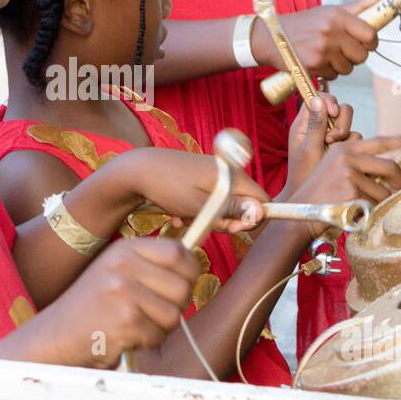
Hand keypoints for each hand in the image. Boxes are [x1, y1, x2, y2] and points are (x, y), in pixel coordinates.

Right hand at [41, 237, 199, 366]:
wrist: (56, 334)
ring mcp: (123, 292)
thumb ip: (150, 265)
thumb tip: (194, 264)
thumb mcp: (117, 271)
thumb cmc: (93, 306)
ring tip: (133, 324)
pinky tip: (124, 336)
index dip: (190, 271)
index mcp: (125, 249)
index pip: (178, 253)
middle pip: (183, 286)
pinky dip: (145, 342)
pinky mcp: (124, 320)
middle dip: (176, 306)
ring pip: (173, 315)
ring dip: (159, 328)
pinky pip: (157, 335)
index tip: (184, 283)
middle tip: (153, 313)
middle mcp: (124, 265)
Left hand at [114, 147, 268, 234]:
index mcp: (233, 176)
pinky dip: (197, 211)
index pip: (262, 201)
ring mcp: (214, 175)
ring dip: (208, 218)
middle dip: (226, 220)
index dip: (252, 220)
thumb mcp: (199, 204)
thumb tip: (260, 212)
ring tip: (185, 217)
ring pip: (224, 206)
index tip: (231, 229)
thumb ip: (231, 210)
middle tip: (204, 223)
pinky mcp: (201, 179)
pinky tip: (178, 213)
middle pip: (243, 205)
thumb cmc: (168, 186)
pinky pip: (209, 201)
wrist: (138, 170)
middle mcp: (228, 173)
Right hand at [251, 0, 384, 80]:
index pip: (370, 34)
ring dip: (341, 65)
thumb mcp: (329, 11)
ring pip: (348, 68)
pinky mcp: (313, 65)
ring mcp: (322, 50)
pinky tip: (317, 62)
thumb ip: (359, 6)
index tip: (366, 43)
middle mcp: (330, 32)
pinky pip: (333, 75)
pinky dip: (327, 72)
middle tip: (343, 50)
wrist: (269, 37)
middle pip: (362, 55)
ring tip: (327, 55)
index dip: (371, 43)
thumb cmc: (304, 23)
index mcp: (337, 16)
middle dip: (355, 56)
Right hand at [285, 100, 400, 235]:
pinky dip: (371, 212)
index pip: (379, 141)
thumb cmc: (319, 196)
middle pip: (389, 166)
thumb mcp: (334, 170)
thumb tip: (390, 167)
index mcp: (343, 148)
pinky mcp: (351, 190)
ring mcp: (348, 172)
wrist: (299, 213)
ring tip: (364, 209)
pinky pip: (375, 203)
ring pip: (383, 190)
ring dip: (380, 203)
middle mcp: (346, 156)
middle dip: (400, 183)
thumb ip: (359, 164)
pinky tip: (355, 214)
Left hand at [286, 93, 353, 192]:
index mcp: (304, 124)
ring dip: (345, 135)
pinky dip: (352, 145)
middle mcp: (319, 128)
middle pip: (338, 108)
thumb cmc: (304, 176)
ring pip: (348, 124)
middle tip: (333, 139)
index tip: (333, 113)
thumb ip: (314, 124)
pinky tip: (343, 158)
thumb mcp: (308, 149)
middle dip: (340, 121)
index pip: (317, 97)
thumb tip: (316, 98)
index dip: (328, 100)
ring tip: (335, 150)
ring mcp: (331, 137)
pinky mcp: (342, 148)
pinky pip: (355, 138)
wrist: (312, 200)